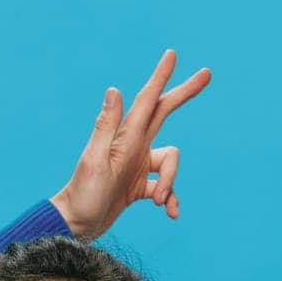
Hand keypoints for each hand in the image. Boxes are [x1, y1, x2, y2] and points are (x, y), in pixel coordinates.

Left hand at [50, 50, 211, 239]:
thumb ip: (106, 126)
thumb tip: (114, 89)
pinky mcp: (138, 186)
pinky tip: (169, 213)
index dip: (161, 77)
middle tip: (206, 74)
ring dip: (170, 182)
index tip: (171, 54)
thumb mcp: (95, 161)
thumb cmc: (83, 195)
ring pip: (170, 162)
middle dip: (184, 94)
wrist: (74, 225)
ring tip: (157, 201)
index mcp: (125, 137)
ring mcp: (137, 165)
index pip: (148, 101)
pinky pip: (165, 187)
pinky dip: (170, 199)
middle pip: (164, 113)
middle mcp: (133, 146)